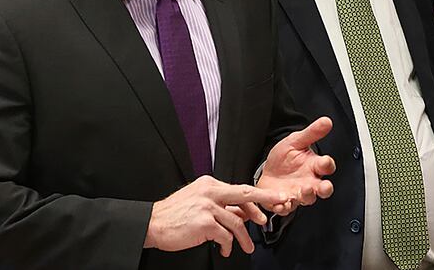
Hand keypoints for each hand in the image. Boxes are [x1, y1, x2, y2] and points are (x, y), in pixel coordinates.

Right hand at [143, 175, 288, 256]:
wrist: (152, 223)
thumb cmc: (174, 215)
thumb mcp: (199, 202)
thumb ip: (221, 205)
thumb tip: (243, 213)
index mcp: (210, 184)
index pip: (239, 190)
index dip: (257, 198)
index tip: (273, 200)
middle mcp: (210, 191)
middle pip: (245, 195)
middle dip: (266, 201)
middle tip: (280, 207)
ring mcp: (208, 206)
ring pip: (237, 222)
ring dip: (244, 238)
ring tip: (247, 247)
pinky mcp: (205, 222)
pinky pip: (225, 235)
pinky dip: (228, 245)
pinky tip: (224, 249)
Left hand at [257, 116, 335, 214]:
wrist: (266, 172)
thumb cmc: (284, 158)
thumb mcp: (295, 141)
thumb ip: (311, 133)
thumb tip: (326, 121)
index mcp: (313, 166)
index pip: (326, 166)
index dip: (327, 164)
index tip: (325, 162)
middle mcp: (309, 182)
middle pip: (323, 189)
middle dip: (325, 189)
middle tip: (324, 187)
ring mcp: (298, 193)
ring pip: (307, 199)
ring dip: (307, 196)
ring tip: (303, 190)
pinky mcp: (284, 202)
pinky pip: (287, 208)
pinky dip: (284, 207)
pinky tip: (281, 203)